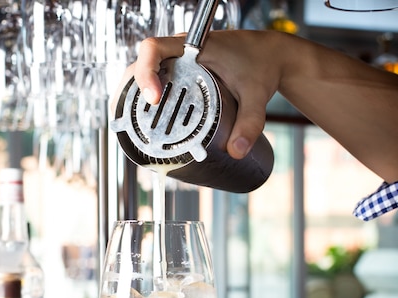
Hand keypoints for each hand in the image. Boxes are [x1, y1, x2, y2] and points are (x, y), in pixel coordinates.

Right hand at [123, 31, 284, 159]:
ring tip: (129, 122)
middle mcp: (180, 52)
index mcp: (193, 46)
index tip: (153, 97)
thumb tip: (236, 150)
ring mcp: (177, 63)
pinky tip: (142, 118)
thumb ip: (250, 122)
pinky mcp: (179, 74)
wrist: (269, 56)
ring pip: (144, 75)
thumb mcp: (256, 94)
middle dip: (130, 91)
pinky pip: (154, 82)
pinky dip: (144, 99)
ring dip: (133, 96)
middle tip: (130, 119)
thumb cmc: (261, 64)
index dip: (145, 72)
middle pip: (140, 64)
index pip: (153, 48)